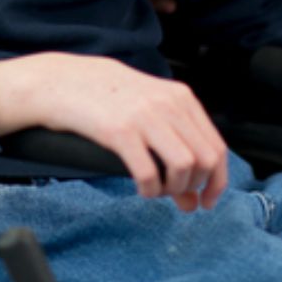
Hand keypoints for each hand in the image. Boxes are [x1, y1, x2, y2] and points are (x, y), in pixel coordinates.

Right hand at [0, 53, 227, 211]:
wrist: (65, 81)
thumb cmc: (108, 98)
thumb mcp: (150, 112)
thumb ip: (175, 147)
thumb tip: (194, 199)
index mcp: (181, 98)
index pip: (217, 147)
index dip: (216, 181)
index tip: (207, 200)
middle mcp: (169, 105)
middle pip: (205, 161)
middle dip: (195, 187)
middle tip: (177, 198)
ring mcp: (145, 117)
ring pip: (184, 168)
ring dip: (172, 189)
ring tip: (156, 191)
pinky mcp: (120, 132)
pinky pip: (149, 174)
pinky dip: (150, 190)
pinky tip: (141, 190)